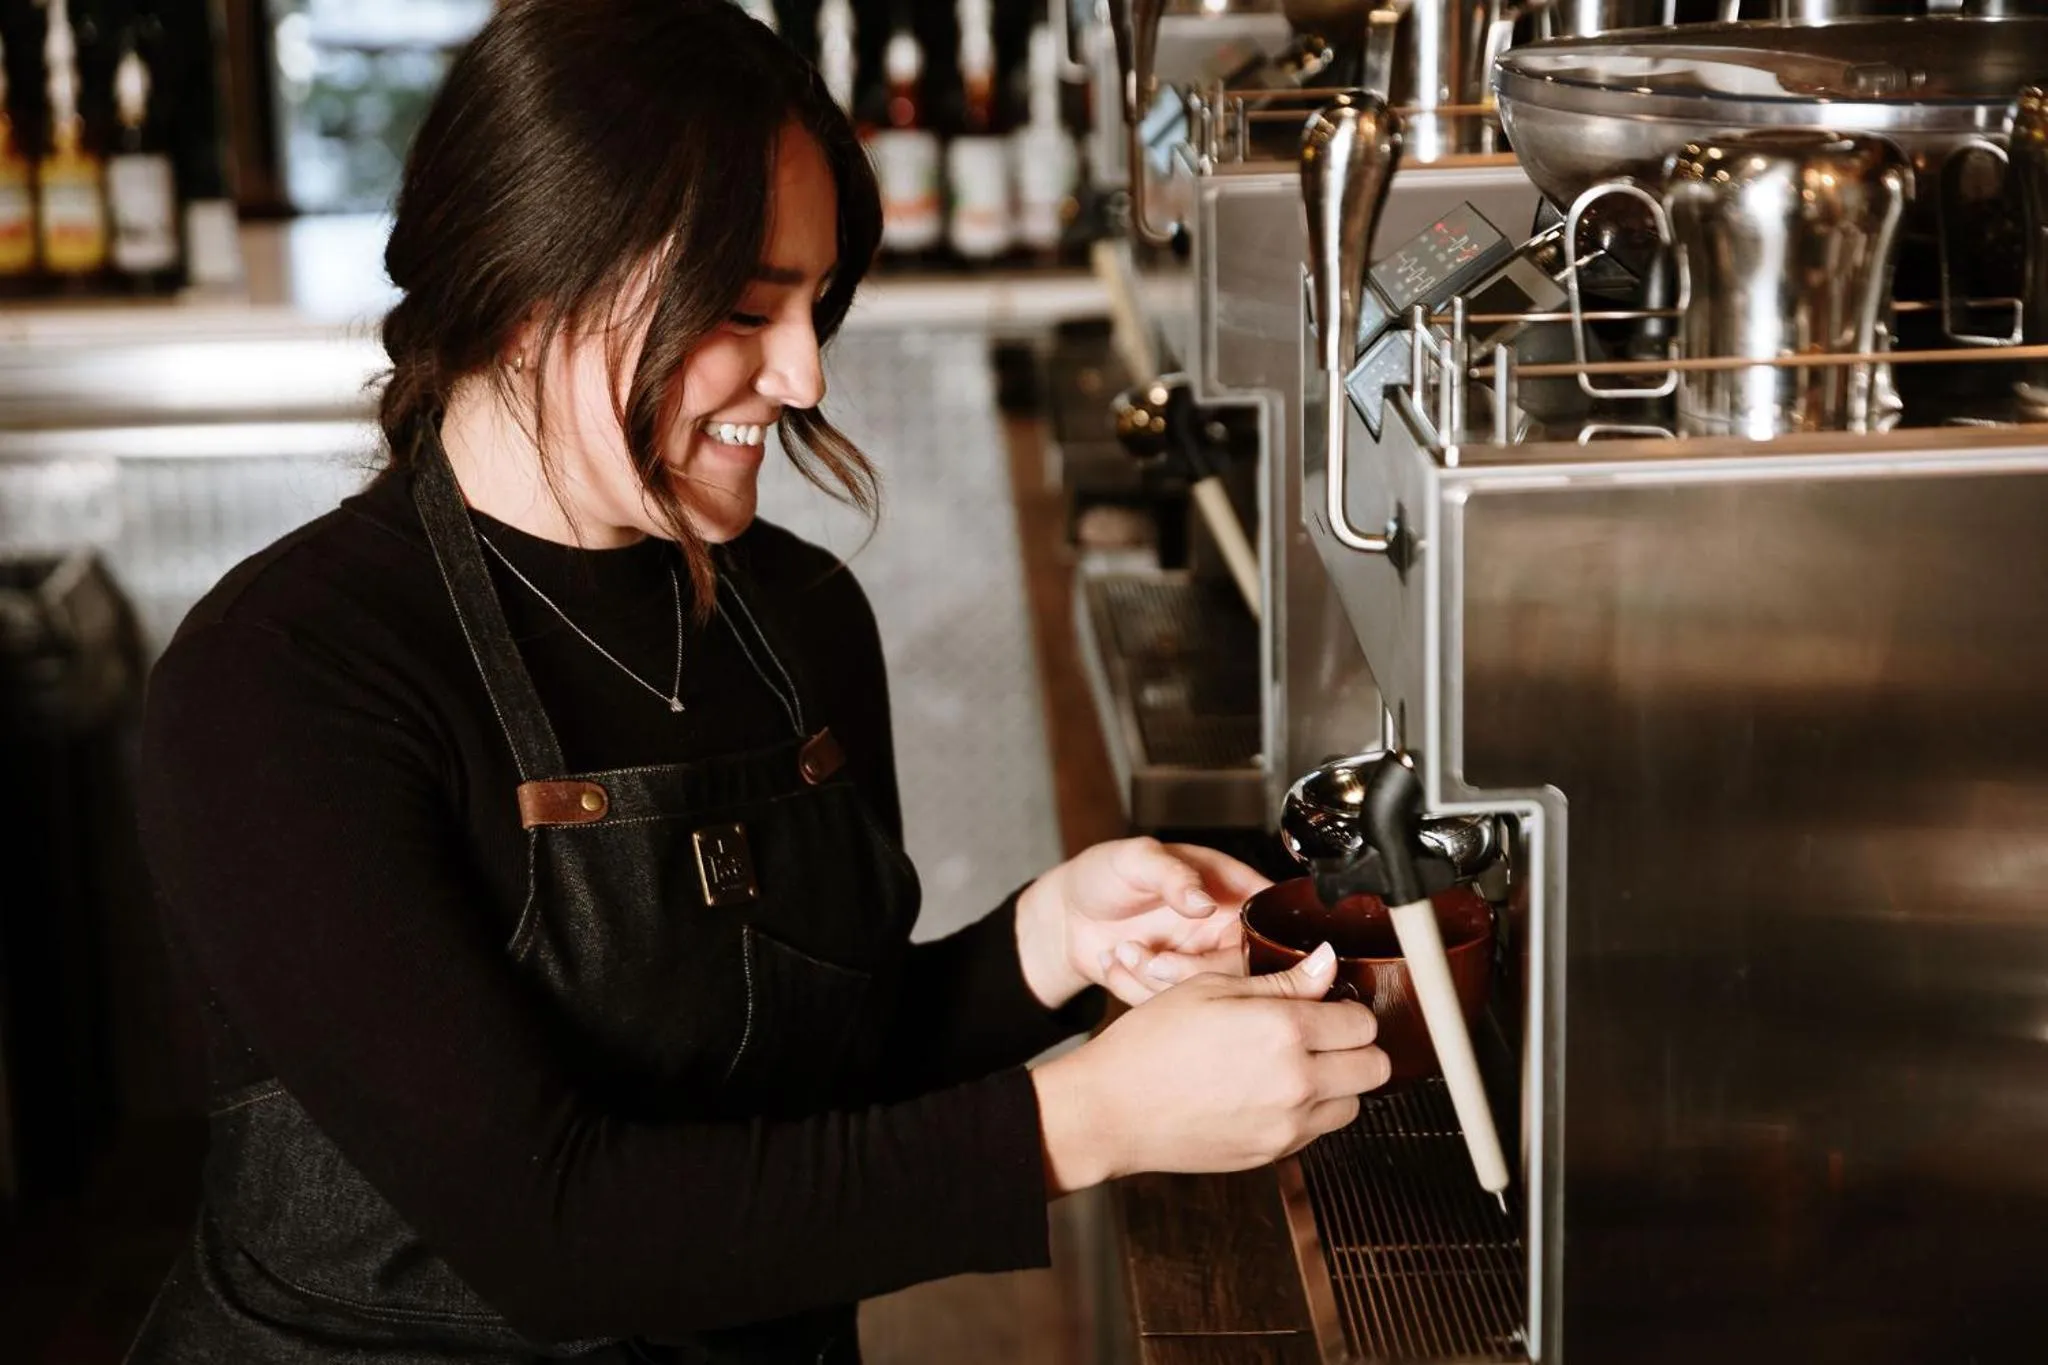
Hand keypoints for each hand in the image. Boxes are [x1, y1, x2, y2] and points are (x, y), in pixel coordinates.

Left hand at [1016, 837, 1269, 1009]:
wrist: (1065, 916)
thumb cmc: (1104, 874)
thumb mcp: (1136, 859)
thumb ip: (1172, 875)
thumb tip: (1204, 901)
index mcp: (1229, 889)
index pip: (1269, 922)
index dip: (1257, 944)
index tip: (1214, 952)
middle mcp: (1222, 930)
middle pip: (1241, 971)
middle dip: (1191, 972)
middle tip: (1155, 961)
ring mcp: (1200, 964)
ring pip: (1205, 996)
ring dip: (1154, 980)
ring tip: (1124, 950)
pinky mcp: (1174, 991)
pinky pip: (1170, 1007)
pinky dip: (1134, 990)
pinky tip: (1115, 961)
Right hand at [1030, 946, 1389, 1192]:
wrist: (1111, 1110)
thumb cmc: (1149, 1046)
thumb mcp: (1210, 989)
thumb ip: (1281, 979)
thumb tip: (1325, 963)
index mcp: (1283, 1031)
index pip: (1362, 1022)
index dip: (1346, 1007)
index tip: (1328, 1004)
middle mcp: (1296, 1082)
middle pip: (1375, 1068)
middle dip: (1356, 1047)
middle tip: (1325, 1034)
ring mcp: (1287, 1125)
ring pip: (1353, 1105)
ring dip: (1338, 1084)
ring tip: (1296, 1065)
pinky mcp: (1273, 1155)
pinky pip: (1318, 1132)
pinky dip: (1309, 1112)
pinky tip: (1270, 1092)